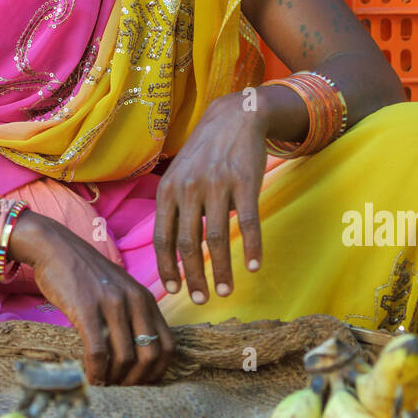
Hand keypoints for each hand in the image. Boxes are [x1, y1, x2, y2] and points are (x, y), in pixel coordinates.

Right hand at [9, 212, 174, 385]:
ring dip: (115, 380)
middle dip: (137, 380)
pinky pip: (98, 351)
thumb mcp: (119, 288)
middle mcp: (134, 300)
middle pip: (150, 355)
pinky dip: (96, 372)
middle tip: (121, 390)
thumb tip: (136, 355)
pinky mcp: (87, 309)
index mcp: (145, 298)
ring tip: (104, 386)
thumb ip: (132, 314)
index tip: (142, 384)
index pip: (168, 345)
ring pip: (125, 357)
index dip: (159, 371)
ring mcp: (111, 304)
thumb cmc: (84, 272)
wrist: (55, 247)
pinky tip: (90, 378)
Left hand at [153, 92, 269, 304]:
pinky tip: (254, 266)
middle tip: (201, 299)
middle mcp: (189, 189)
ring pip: (217, 238)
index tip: (173, 290)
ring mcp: (217, 185)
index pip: (162, 238)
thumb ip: (175, 209)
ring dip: (221, 270)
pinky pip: (247, 222)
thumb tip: (174, 253)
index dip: (167, 267)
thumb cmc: (204, 154)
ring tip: (226, 291)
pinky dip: (251, 247)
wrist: (234, 117)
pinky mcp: (244, 182)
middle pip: (188, 244)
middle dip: (194, 277)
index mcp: (168, 191)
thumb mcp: (179, 176)